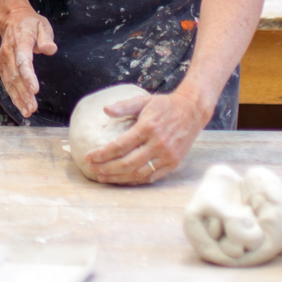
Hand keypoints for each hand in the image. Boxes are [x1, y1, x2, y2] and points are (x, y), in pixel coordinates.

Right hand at [0, 6, 57, 117]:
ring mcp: (3, 59)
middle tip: (33, 107)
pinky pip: (6, 83)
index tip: (35, 89)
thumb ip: (46, 37)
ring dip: (18, 98)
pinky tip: (21, 106)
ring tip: (28, 111)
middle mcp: (9, 51)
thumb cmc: (31, 24)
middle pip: (16, 75)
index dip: (28, 76)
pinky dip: (13, 96)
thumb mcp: (43, 24)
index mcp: (20, 40)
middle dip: (24, 93)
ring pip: (10, 82)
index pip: (23, 60)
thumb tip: (51, 49)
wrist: (12, 19)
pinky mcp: (2, 66)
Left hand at [86, 87, 207, 184]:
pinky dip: (135, 180)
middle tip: (92, 169)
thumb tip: (105, 110)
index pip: (120, 145)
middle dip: (106, 168)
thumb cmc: (165, 105)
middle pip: (126, 163)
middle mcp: (158, 143)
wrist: (192, 111)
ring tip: (103, 177)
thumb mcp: (144, 100)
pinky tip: (122, 179)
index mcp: (148, 127)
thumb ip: (124, 106)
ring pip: (138, 173)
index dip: (102, 154)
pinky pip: (151, 177)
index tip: (89, 157)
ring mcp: (167, 155)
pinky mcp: (173, 163)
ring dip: (118, 178)